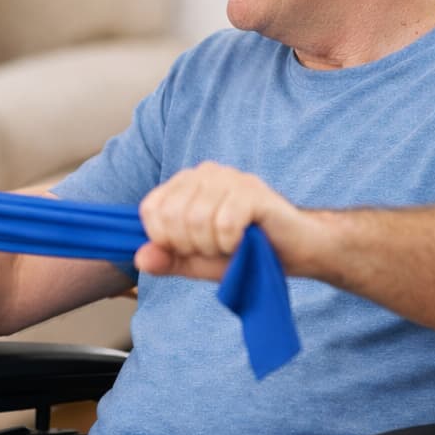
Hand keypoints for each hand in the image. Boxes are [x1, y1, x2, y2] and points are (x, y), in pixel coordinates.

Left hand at [135, 162, 302, 279]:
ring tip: (232, 245)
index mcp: (185, 183)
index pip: (150, 209)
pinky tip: (245, 242)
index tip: (190, 249)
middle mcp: (204, 173)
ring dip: (213, 247)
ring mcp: (230, 178)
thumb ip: (168, 259)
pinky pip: (224, 223)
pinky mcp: (253, 191)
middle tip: (216, 248)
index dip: (165, 240)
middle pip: (171, 216)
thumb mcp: (197, 261)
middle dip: (190, 246)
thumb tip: (140, 258)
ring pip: (196, 221)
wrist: (294, 251)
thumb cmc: (244, 252)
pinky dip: (232, 244)